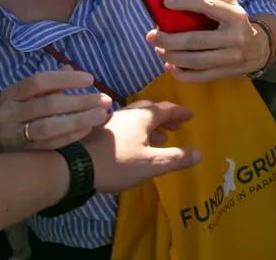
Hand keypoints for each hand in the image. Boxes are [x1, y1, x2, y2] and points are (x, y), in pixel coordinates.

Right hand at [0, 69, 111, 151]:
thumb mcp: (21, 98)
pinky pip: (49, 145)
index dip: (66, 79)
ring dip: (79, 120)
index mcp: (10, 94)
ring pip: (49, 127)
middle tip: (105, 100)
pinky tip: (88, 129)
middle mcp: (9, 114)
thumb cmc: (12, 118)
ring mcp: (13, 136)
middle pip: (48, 105)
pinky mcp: (21, 155)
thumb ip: (46, 86)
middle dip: (80, 101)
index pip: (39, 81)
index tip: (90, 80)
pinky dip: (70, 136)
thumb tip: (69, 68)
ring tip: (101, 115)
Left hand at [84, 100, 201, 192]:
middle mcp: (127, 114)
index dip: (180, 112)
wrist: (75, 166)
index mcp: (142, 117)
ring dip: (151, 126)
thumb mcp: (151, 164)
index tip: (191, 116)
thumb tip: (199, 153)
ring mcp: (110, 121)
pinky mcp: (98, 131)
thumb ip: (176, 158)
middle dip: (166, 118)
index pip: (166, 108)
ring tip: (159, 140)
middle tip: (176, 128)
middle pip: (150, 110)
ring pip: (136, 118)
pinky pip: (124, 126)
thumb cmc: (117, 163)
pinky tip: (134, 145)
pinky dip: (136, 131)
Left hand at [150, 0, 273, 82]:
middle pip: (196, 40)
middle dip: (169, 39)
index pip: (207, 6)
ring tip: (158, 49)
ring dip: (172, 56)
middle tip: (151, 35)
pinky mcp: (224, 73)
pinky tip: (170, 66)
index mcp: (234, 16)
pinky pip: (199, 76)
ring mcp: (229, 58)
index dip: (185, 3)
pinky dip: (181, 73)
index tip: (165, 2)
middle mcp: (233, 38)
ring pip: (195, 60)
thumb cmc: (240, 24)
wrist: (261, 50)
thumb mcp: (233, 3)